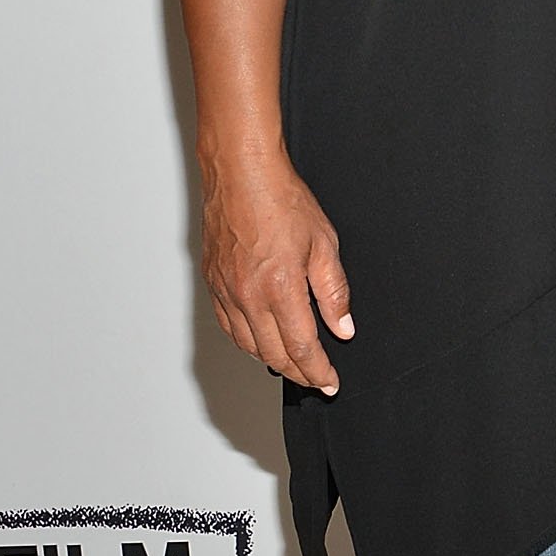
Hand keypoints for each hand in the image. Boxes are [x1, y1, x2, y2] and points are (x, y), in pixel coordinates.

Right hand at [199, 149, 352, 393]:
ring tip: (293, 366)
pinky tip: (260, 342)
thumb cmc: (282, 200)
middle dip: (298, 373)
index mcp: (280, 288)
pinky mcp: (213, 283)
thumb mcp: (324, 244)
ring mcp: (227, 291)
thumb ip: (334, 292)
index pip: (301, 348)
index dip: (318, 371)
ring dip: (272, 361)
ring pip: (248, 345)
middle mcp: (248, 296)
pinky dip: (247, 342)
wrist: (241, 173)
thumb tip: (343, 327)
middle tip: (316, 379)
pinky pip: (229, 326)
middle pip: (273, 354)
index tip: (330, 382)